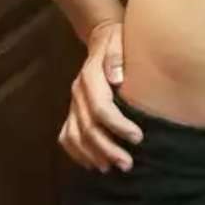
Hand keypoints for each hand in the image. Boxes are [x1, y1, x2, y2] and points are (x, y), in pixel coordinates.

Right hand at [58, 20, 142, 172]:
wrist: (101, 36)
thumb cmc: (117, 40)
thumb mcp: (119, 41)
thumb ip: (117, 57)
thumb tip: (117, 77)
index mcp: (90, 77)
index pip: (100, 107)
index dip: (118, 125)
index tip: (138, 137)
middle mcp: (78, 92)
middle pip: (87, 127)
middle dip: (106, 148)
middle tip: (127, 164)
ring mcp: (73, 102)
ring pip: (74, 135)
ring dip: (92, 154)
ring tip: (111, 168)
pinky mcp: (73, 109)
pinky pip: (66, 134)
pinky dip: (76, 152)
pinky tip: (92, 164)